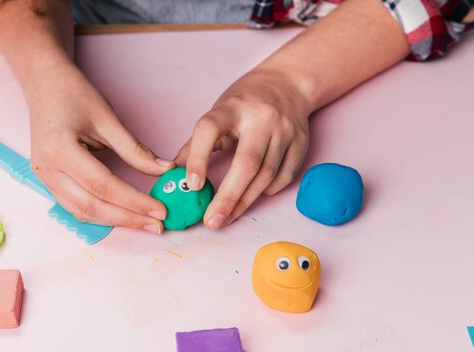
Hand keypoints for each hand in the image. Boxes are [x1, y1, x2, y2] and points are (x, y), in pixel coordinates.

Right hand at [29, 65, 174, 233]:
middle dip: (127, 218)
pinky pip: (74, 205)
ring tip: (143, 223)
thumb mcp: (107, 118)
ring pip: (81, 211)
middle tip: (157, 225)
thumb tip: (164, 170)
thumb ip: (135, 150)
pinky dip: (99, 213)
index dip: (133, 201)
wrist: (44, 82)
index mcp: (59, 150)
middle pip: (91, 206)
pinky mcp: (48, 180)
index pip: (103, 186)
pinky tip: (121, 214)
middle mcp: (47, 169)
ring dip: (114, 221)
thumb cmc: (73, 93)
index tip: (160, 210)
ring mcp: (44, 177)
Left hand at [175, 68, 310, 229]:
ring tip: (226, 218)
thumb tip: (172, 173)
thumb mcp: (218, 112)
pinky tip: (252, 196)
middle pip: (246, 163)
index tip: (191, 185)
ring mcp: (285, 130)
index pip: (210, 129)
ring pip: (266, 175)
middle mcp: (261, 117)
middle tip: (212, 221)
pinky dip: (267, 191)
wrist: (288, 83)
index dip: (198, 158)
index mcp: (233, 106)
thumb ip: (196, 143)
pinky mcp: (301, 142)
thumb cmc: (245, 102)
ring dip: (244, 202)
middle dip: (227, 198)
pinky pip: (284, 177)